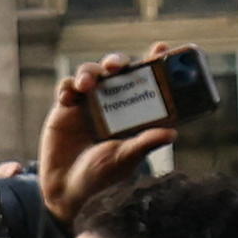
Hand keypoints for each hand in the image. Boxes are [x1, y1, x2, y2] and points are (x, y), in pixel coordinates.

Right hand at [36, 54, 174, 223]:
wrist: (66, 188)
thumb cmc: (101, 176)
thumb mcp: (125, 159)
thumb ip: (144, 144)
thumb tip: (172, 133)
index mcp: (134, 112)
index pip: (147, 82)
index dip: (156, 62)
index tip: (162, 48)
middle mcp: (113, 103)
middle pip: (118, 71)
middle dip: (117, 62)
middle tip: (116, 67)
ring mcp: (89, 103)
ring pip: (91, 73)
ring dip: (90, 73)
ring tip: (86, 86)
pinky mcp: (66, 107)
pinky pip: (67, 86)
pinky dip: (68, 86)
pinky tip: (68, 98)